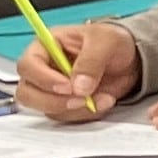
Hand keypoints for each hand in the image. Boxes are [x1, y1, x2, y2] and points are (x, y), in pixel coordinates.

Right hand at [16, 21, 142, 119]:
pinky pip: (66, 117)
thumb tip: (79, 86)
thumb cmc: (112, 41)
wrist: (129, 59)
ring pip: (47, 109)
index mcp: (46, 46)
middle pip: (28, 93)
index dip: (43, 79)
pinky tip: (104, 101)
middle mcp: (43, 69)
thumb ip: (91, 60)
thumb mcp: (106, 40)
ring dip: (76, 109)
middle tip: (82, 99)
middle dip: (54, 101)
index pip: (28, 65)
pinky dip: (86, 114)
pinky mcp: (65, 104)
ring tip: (103, 97)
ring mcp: (52, 89)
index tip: (67, 86)